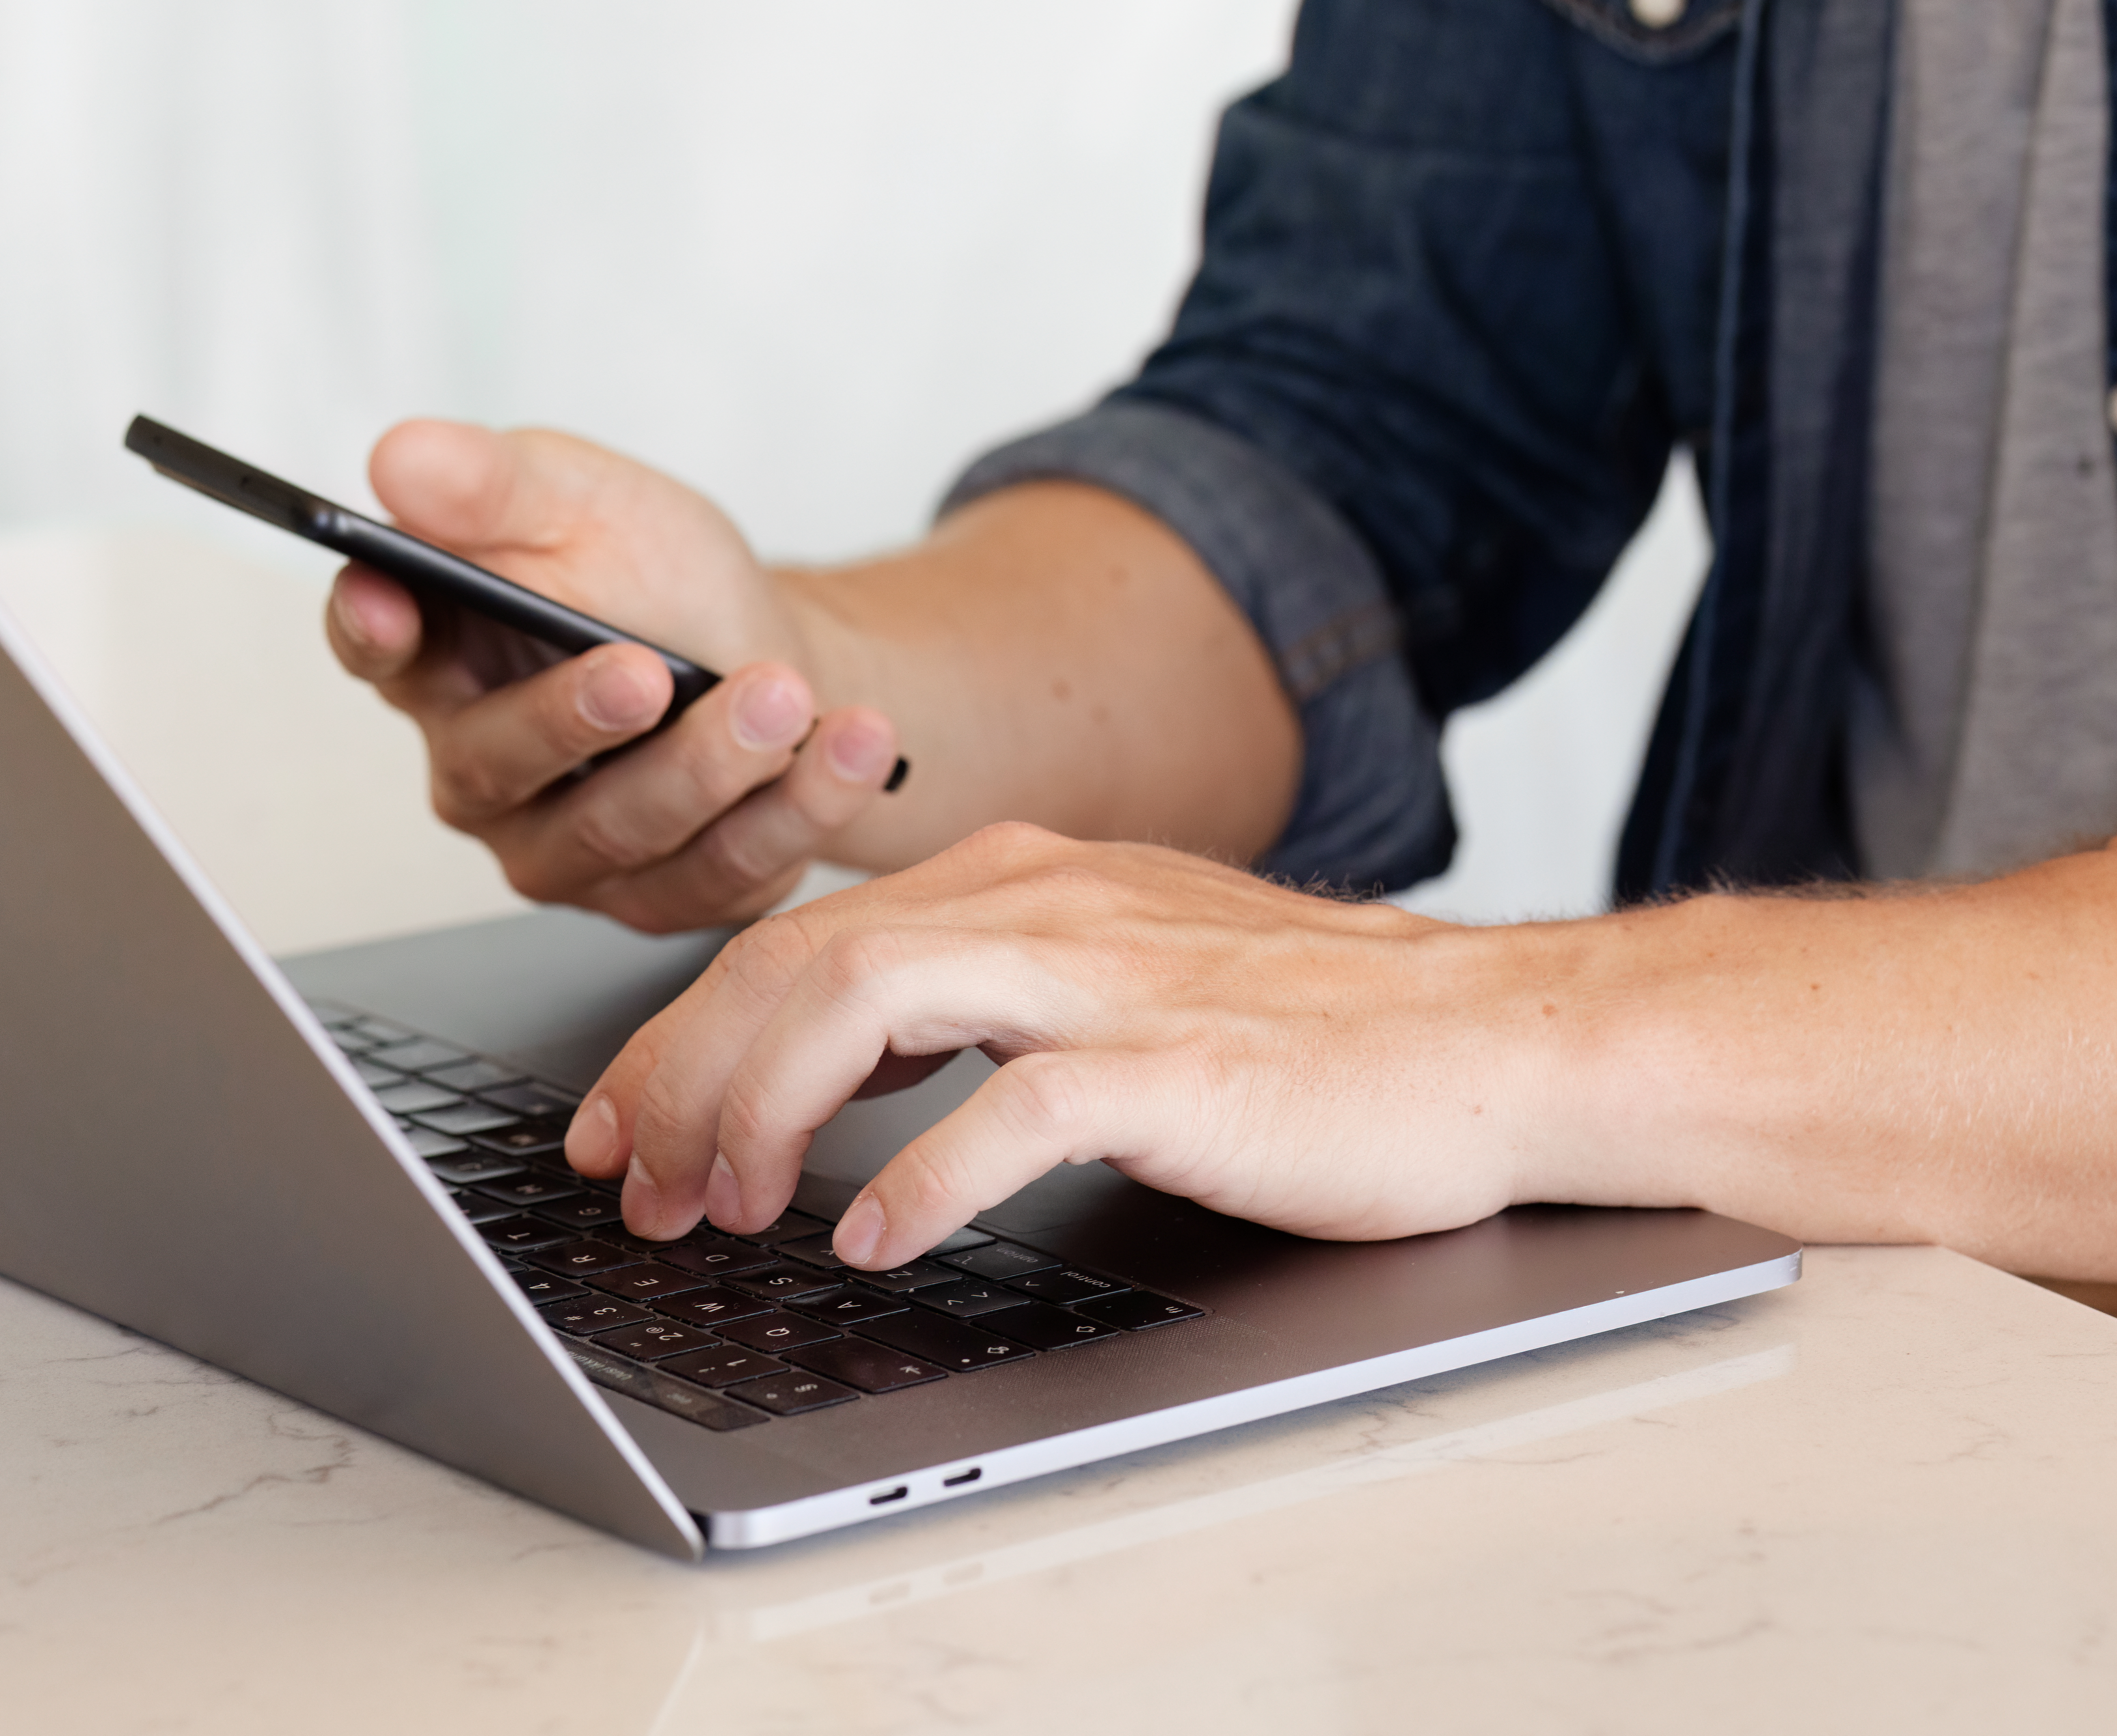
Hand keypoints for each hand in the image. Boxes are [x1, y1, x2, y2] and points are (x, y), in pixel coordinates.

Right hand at [325, 421, 902, 930]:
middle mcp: (485, 770)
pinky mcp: (659, 898)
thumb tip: (403, 457)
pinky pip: (719, 873)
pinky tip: (849, 748)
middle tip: (648, 669)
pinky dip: (795, 806)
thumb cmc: (661, 581)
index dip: (372, 628)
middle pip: (499, 763)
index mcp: (443, 656)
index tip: (391, 597)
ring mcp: (567, 849)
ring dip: (709, 762)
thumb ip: (496, 485)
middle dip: (577, 715)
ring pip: (618, 830)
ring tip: (782, 695)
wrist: (781, 658)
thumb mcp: (588, 498)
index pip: (375, 648)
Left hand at [563, 823, 1537, 1266]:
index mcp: (1024, 880)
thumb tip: (837, 1061)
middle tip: (637, 1183)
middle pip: (802, 959)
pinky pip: (1016, 1106)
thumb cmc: (1310, 1030)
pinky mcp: (1181, 1064)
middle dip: (689, 1073)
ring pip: (872, 997)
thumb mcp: (1111, 977)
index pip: (800, 935)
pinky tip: (872, 1236)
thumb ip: (976, 997)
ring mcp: (1114, 977)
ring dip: (768, 1108)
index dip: (686, 1029)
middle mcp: (1050, 904)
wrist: (1492, 1036)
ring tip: (726, 1206)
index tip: (624, 1120)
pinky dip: (923, 1177)